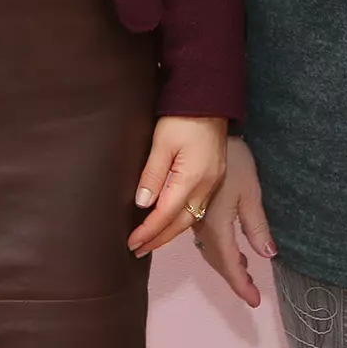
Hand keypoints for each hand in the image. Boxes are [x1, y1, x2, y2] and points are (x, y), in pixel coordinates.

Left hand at [127, 115, 226, 257]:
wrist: (210, 98)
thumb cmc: (183, 117)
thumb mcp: (161, 142)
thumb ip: (152, 174)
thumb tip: (142, 204)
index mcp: (192, 179)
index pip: (165, 214)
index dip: (147, 231)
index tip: (131, 243)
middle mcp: (206, 185)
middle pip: (180, 222)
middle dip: (159, 238)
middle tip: (138, 249)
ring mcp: (213, 182)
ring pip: (191, 217)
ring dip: (171, 231)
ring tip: (152, 240)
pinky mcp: (215, 176)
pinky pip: (197, 206)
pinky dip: (181, 218)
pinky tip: (171, 219)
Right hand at [191, 136, 277, 305]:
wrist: (205, 134)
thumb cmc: (233, 161)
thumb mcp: (251, 192)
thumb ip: (257, 226)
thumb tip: (268, 254)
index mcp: (217, 226)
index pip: (230, 264)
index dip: (242, 284)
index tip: (254, 301)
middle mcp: (201, 226)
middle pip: (217, 262)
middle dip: (234, 278)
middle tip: (252, 292)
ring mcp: (194, 218)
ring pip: (210, 251)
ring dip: (227, 264)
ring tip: (245, 270)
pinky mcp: (193, 209)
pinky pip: (206, 239)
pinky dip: (219, 250)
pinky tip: (232, 248)